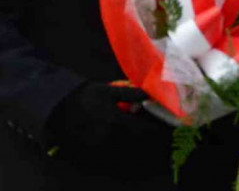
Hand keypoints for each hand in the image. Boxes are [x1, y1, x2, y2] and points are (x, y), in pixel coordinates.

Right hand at [46, 83, 169, 170]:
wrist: (58, 108)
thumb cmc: (86, 96)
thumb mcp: (109, 90)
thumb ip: (131, 94)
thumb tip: (150, 96)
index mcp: (116, 121)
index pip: (145, 130)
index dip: (159, 130)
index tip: (170, 127)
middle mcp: (109, 138)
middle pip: (139, 144)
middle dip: (152, 139)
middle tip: (164, 135)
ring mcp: (100, 148)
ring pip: (128, 152)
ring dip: (141, 147)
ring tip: (151, 141)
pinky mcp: (92, 153)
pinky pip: (114, 157)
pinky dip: (126, 153)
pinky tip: (132, 146)